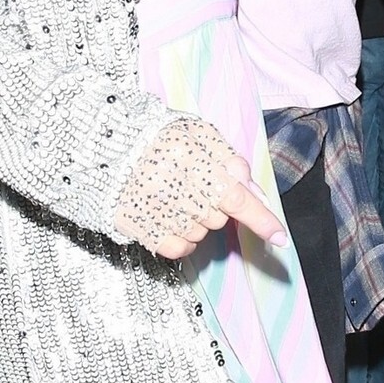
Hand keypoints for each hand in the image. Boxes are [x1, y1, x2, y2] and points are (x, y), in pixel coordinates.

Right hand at [113, 116, 286, 260]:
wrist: (103, 150)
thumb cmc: (154, 138)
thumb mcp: (196, 134)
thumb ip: (230, 161)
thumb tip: (257, 194)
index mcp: (187, 157)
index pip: (234, 195)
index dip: (260, 219)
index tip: (280, 238)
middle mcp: (171, 187)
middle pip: (219, 216)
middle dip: (215, 203)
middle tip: (192, 183)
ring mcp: (154, 211)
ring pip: (201, 233)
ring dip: (197, 219)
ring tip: (173, 194)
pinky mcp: (140, 230)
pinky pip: (179, 248)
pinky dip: (181, 237)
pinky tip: (168, 215)